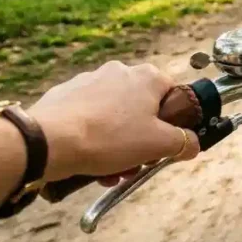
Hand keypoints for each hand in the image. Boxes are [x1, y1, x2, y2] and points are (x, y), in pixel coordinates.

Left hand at [28, 61, 199, 182]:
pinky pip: (89, 117)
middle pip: (142, 108)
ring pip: (115, 116)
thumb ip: (184, 143)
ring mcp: (90, 80)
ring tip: (110, 171)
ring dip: (118, 143)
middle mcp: (120, 71)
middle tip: (136, 163)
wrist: (48, 142)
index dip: (173, 124)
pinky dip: (93, 137)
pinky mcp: (66, 94)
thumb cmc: (108, 138)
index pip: (173, 95)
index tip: (165, 145)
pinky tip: (88, 160)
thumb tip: (192, 144)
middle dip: (141, 139)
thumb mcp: (158, 145)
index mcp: (147, 77)